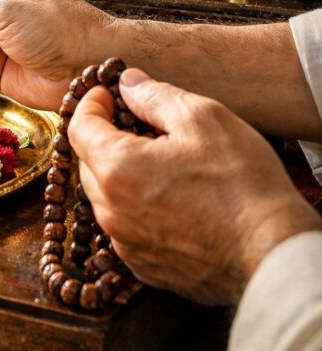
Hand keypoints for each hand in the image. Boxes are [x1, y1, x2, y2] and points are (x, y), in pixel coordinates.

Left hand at [69, 69, 321, 305]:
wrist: (272, 253)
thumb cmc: (240, 183)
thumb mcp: (202, 118)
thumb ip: (155, 96)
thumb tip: (128, 83)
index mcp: (117, 169)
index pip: (79, 128)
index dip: (91, 104)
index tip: (106, 93)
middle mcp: (112, 211)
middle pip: (87, 163)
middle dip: (102, 137)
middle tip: (131, 121)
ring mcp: (126, 244)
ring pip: (105, 197)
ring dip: (117, 173)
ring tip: (153, 157)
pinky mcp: (145, 267)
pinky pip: (124, 227)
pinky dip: (133, 206)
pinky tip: (165, 196)